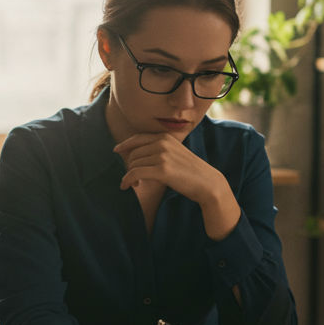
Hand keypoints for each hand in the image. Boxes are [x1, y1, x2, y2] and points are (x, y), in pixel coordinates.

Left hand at [113, 133, 228, 204]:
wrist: (207, 182)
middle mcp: (162, 143)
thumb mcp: (176, 153)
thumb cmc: (190, 171)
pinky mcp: (162, 170)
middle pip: (133, 153)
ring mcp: (162, 156)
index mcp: (165, 137)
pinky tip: (128, 186)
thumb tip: (138, 153)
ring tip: (135, 184)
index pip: (138, 138)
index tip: (116, 150)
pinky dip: (128, 180)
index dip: (125, 144)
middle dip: (130, 166)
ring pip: (133, 164)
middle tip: (133, 178)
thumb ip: (160, 149)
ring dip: (130, 176)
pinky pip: (135, 173)